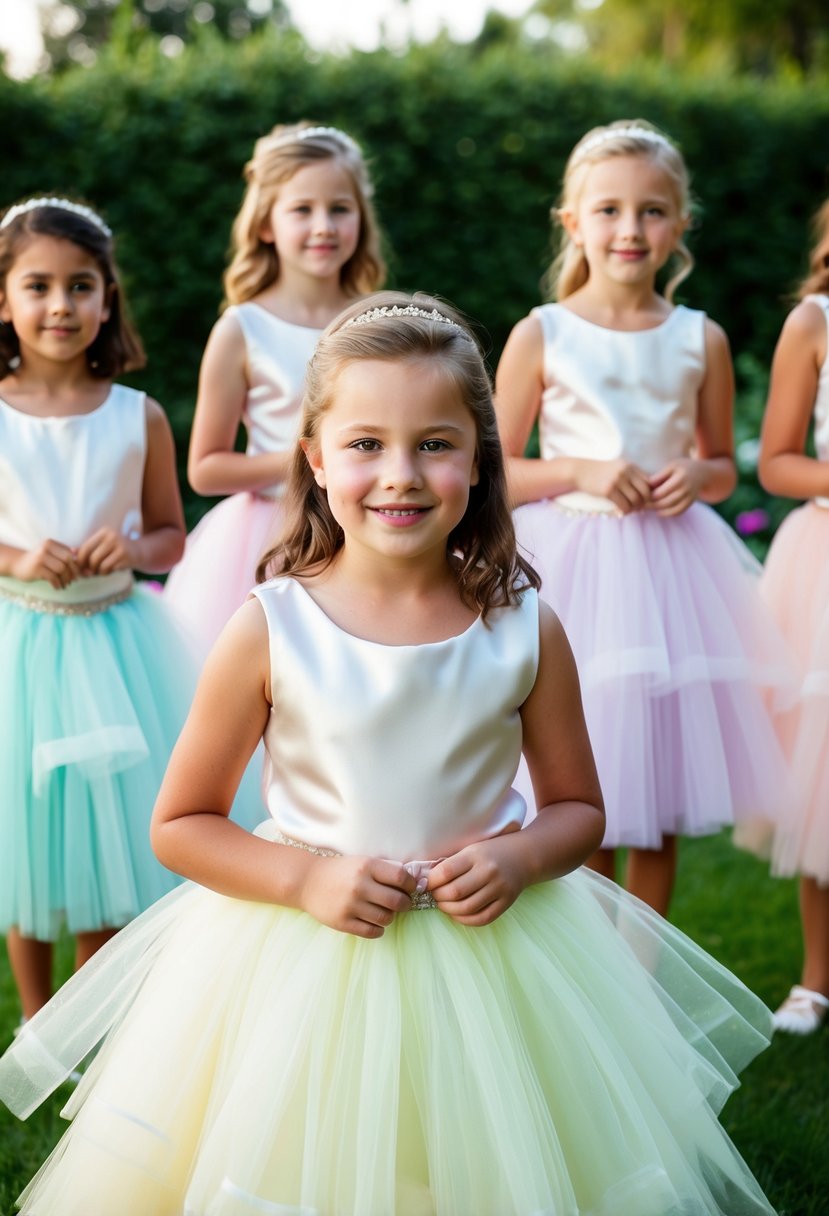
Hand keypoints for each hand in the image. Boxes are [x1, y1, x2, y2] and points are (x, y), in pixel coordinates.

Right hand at [10, 539, 80, 587]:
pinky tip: (58, 587)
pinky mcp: (36, 569)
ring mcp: (40, 558)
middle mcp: (45, 548)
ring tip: (65, 585)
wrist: (17, 564)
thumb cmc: (38, 560)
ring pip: (61, 569)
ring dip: (65, 580)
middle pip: (67, 561)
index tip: (76, 574)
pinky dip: (58, 584)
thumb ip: (63, 553)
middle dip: (72, 572)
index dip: (75, 565)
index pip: (69, 553)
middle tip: (72, 581)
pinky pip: (53, 577)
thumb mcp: (50, 554)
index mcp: (50, 543)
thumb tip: (78, 553)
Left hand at [76, 528, 134, 574]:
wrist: (138, 552)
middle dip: (89, 568)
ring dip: (97, 572)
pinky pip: (108, 569)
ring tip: (99, 571)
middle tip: (89, 572)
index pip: (86, 547)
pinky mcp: (125, 557)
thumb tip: (71, 553)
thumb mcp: (101, 545)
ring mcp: (120, 547)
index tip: (80, 566)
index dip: (80, 560)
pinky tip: (108, 571)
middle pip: (92, 558)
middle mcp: (112, 537)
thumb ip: (87, 548)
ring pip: (100, 565)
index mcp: (104, 531)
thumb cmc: (114, 549)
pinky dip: (105, 573)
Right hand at [300, 854, 417, 938]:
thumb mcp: (362, 862)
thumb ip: (385, 870)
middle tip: (403, 903)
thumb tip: (414, 881)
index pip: (401, 877)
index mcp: (366, 867)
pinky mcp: (342, 922)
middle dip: (406, 904)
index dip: (411, 885)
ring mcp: (350, 905)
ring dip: (391, 917)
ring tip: (386, 911)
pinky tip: (375, 922)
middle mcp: (359, 886)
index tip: (410, 888)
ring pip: (386, 918)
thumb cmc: (340, 871)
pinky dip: (379, 929)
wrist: (308, 881)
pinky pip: (372, 932)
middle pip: (397, 901)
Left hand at [427, 834, 526, 925]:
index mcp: (476, 855)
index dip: (431, 881)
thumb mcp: (471, 849)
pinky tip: (458, 914)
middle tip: (434, 895)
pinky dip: (465, 920)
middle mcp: (488, 872)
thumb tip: (427, 881)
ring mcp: (499, 888)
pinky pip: (482, 918)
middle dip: (438, 897)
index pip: (446, 872)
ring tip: (444, 905)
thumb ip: (452, 864)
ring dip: (449, 910)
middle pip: (454, 892)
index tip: (427, 884)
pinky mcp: (506, 903)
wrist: (524, 856)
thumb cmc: (491, 852)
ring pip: (466, 908)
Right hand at [574, 458, 650, 513]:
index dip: (649, 493)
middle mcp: (625, 472)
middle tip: (640, 508)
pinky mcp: (608, 490)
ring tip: (631, 510)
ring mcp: (616, 481)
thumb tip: (648, 491)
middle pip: (644, 491)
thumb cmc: (600, 472)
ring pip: (635, 500)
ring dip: (635, 508)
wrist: (580, 472)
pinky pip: (623, 505)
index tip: (644, 500)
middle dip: (644, 502)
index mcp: (630, 466)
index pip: (648, 481)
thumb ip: (632, 475)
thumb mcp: (618, 468)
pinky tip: (622, 512)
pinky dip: (625, 511)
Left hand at [647, 459, 704, 515]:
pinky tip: (660, 510)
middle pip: (664, 503)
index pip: (660, 493)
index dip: (648, 496)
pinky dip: (668, 513)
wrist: (702, 473)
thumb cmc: (682, 467)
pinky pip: (678, 512)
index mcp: (680, 478)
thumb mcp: (671, 466)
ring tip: (649, 507)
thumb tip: (646, 485)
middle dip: (651, 505)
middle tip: (642, 504)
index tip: (641, 495)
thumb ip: (659, 476)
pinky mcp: (690, 503)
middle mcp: (686, 489)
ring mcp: (689, 498)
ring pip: (671, 510)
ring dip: (658, 510)